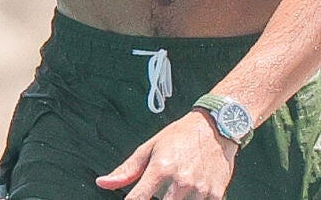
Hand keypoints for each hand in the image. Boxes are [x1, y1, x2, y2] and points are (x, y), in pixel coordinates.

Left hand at [96, 111, 237, 199]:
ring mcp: (199, 191)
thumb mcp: (151, 147)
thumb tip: (103, 183)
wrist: (217, 127)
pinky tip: (192, 189)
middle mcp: (180, 181)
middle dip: (157, 198)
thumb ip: (127, 170)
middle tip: (162, 185)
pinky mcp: (215, 196)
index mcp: (161, 168)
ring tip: (177, 186)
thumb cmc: (182, 135)